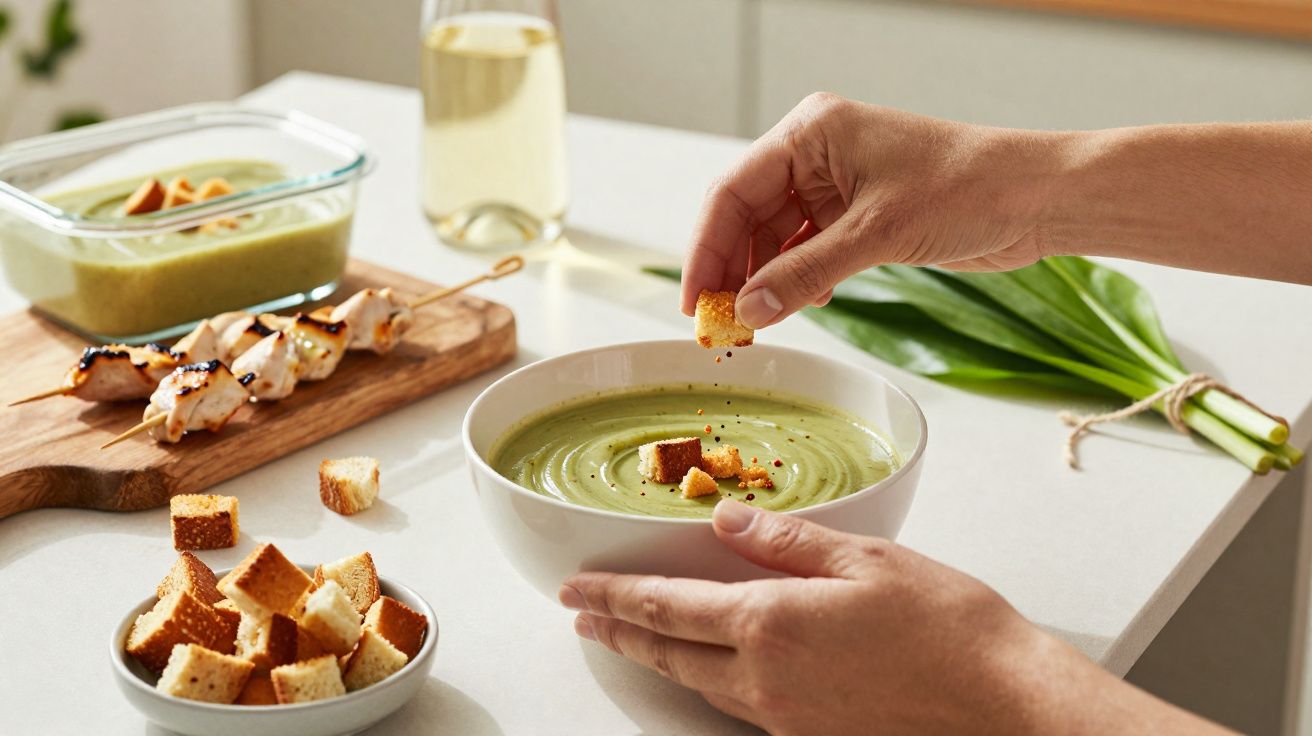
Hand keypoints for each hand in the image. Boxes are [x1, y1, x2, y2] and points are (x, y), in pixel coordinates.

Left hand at [559, 501, 1227, 734]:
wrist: (1003, 705)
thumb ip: (785, 541)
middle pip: (669, 652)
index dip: (614, 597)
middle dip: (620, 630)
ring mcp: (785, 715)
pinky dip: (706, 678)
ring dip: (657, 656)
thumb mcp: (867, 559)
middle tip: (584, 616)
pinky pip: (738, 703)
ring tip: (630, 637)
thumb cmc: (948, 627)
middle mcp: (765, 678)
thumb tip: (723, 521)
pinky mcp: (810, 734)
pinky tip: (709, 667)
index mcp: (772, 623)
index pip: (667, 608)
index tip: (577, 590)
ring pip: (699, 682)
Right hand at [680, 92, 1064, 327]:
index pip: (732, 192)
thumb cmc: (969, 188)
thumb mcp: (876, 234)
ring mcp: (838, 184)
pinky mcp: (859, 214)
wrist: (1039, 198)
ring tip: (757, 325)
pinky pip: (807, 249)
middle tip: (720, 324)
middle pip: (747, 216)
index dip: (705, 250)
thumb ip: (804, 272)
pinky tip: (805, 303)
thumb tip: (748, 311)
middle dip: (732, 270)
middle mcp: (817, 153)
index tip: (693, 302)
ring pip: (776, 237)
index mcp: (812, 132)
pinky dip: (799, 279)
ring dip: (765, 281)